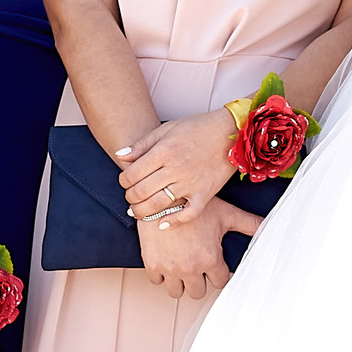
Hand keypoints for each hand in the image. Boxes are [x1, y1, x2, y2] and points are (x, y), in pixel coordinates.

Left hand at [117, 110, 238, 226]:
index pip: (132, 174)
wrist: (231, 132)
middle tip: (130, 197)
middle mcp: (176, 168)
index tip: (125, 181)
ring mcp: (191, 183)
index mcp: (165, 150)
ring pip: (158, 205)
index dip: (123, 181)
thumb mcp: (167, 128)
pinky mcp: (205, 193)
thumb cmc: (198, 128)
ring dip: (142, 212)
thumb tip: (119, 156)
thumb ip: (142, 144)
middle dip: (130, 197)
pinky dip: (174, 222)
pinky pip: (188, 214)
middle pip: (141, 192)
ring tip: (138, 211)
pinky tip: (163, 224)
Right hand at [135, 195, 263, 299]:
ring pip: (177, 292)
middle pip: (197, 293)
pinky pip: (157, 282)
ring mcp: (170, 268)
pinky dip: (161, 275)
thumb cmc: (193, 203)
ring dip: (180, 283)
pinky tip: (166, 262)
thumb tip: (268, 226)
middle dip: (199, 282)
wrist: (161, 196)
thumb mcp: (225, 214)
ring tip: (182, 269)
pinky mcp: (152, 265)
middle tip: (198, 269)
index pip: (220, 282)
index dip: (218, 274)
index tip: (215, 267)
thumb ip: (249, 224)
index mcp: (210, 258)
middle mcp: (191, 267)